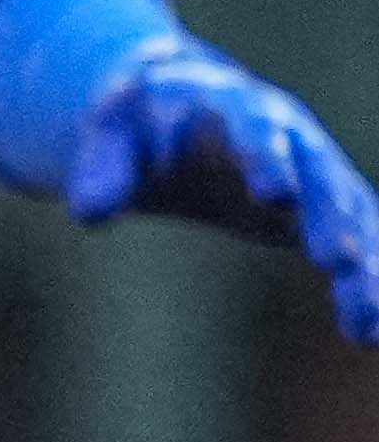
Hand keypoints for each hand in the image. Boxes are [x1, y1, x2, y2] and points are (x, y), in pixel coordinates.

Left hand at [69, 38, 378, 343]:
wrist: (177, 114)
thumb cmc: (142, 124)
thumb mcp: (111, 134)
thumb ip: (101, 166)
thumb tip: (90, 212)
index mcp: (236, 108)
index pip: (255, 129)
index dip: (266, 158)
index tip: (274, 195)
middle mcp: (290, 139)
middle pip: (317, 177)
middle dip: (329, 216)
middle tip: (338, 258)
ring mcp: (313, 176)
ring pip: (348, 219)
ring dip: (362, 264)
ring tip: (365, 314)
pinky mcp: (323, 212)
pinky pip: (356, 247)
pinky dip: (365, 285)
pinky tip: (369, 332)